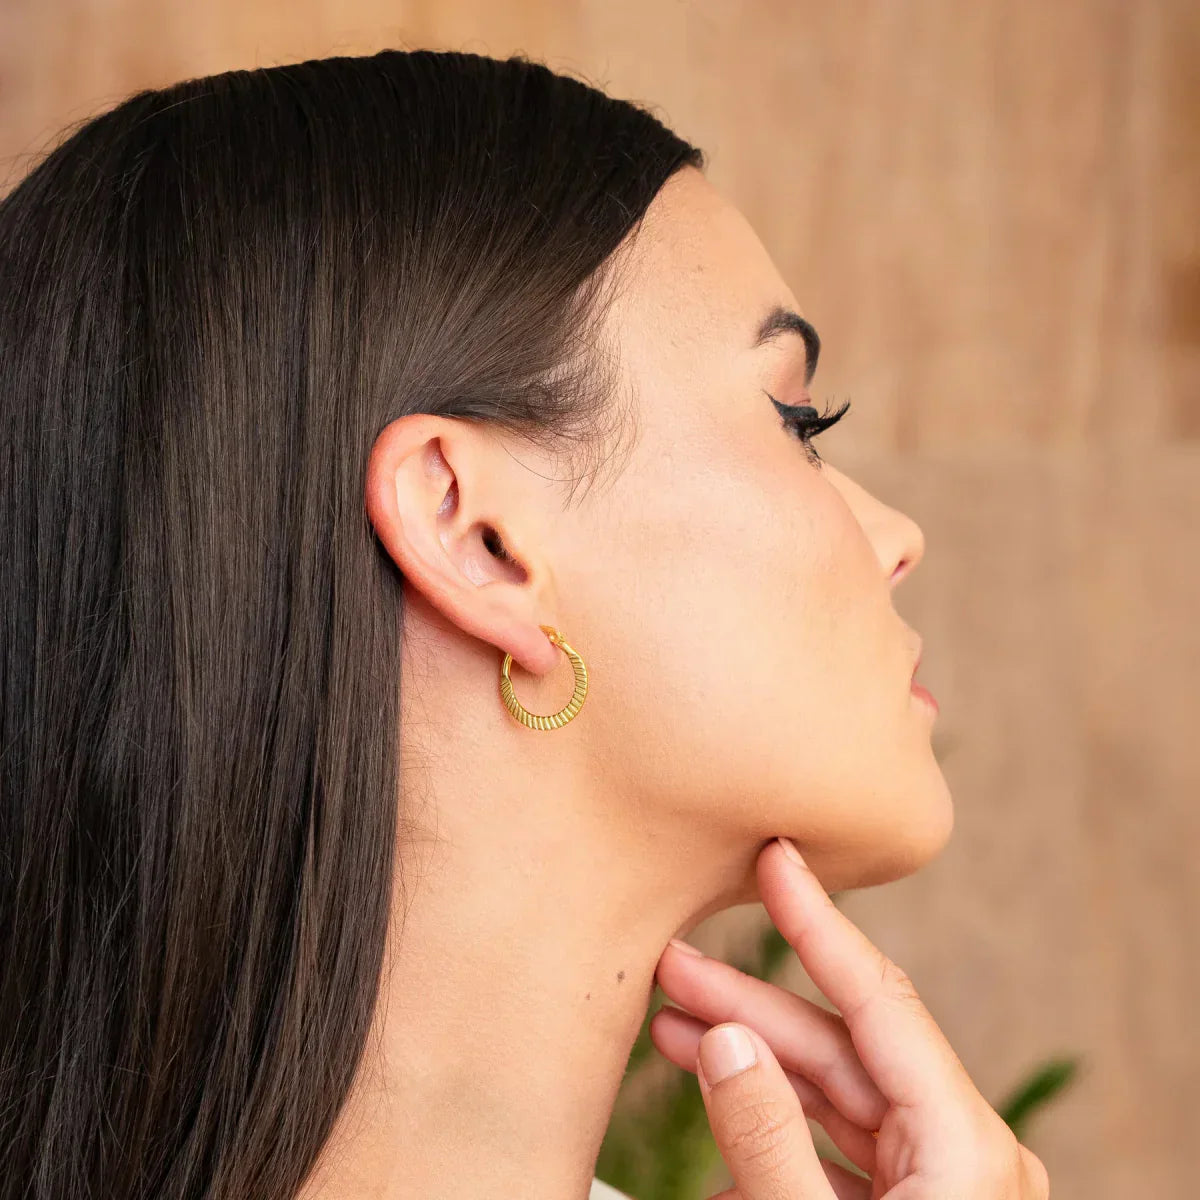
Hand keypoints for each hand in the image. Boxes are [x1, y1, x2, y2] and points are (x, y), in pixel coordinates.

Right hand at [651, 837, 1049, 1198]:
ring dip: (752, 1065)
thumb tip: (725, 1042)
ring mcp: (940, 1180)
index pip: (878, 1000)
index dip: (817, 922)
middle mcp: (963, 1150)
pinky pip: (839, 1151)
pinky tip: (719, 1120)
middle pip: (840, 1048)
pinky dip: (777, 1133)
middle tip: (672, 965)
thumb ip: (771, 1141)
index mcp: (966, 1144)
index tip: (777, 857)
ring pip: (833, 1094)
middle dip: (748, 1008)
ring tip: (672, 1031)